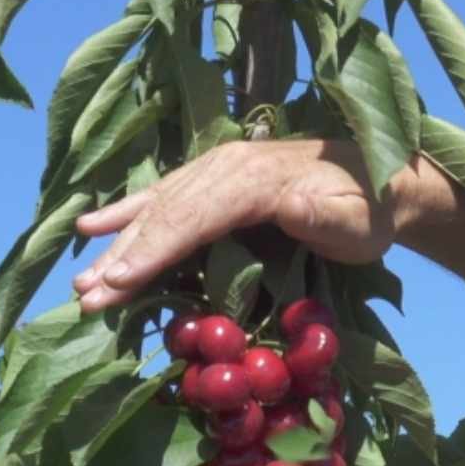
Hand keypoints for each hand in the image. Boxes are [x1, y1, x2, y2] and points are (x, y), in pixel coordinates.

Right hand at [72, 139, 406, 312]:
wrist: (383, 184)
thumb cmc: (369, 210)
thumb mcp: (357, 219)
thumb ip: (324, 215)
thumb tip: (291, 205)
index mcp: (254, 177)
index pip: (195, 215)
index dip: (156, 250)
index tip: (122, 283)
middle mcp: (226, 167)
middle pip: (166, 215)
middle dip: (124, 258)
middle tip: (87, 298)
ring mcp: (217, 172)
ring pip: (156, 209)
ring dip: (117, 246)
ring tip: (81, 284)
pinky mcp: (216, 185)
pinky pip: (163, 199)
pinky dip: (126, 215)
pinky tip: (89, 229)